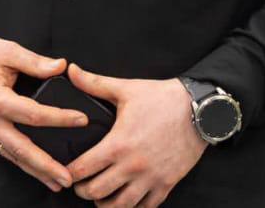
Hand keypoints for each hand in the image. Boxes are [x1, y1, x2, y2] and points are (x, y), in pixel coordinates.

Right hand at [0, 35, 89, 192]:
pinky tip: (37, 169)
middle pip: (21, 148)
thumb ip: (35, 61)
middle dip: (45, 165)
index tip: (81, 120)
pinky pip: (5, 151)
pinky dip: (22, 162)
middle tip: (68, 178)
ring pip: (12, 156)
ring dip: (35, 170)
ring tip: (57, 182)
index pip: (33, 114)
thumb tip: (62, 66)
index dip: (59, 118)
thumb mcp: (8, 50)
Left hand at [65, 63, 207, 206]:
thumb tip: (72, 71)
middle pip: (96, 193)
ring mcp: (151, 178)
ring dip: (105, 205)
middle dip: (83, 191)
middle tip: (80, 185)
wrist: (198, 109)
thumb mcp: (125, 89)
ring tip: (100, 198)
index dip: (69, 174)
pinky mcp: (166, 184)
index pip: (83, 169)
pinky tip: (126, 200)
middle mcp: (133, 166)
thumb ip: (94, 83)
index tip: (67, 172)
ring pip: (120, 206)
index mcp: (118, 144)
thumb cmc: (161, 99)